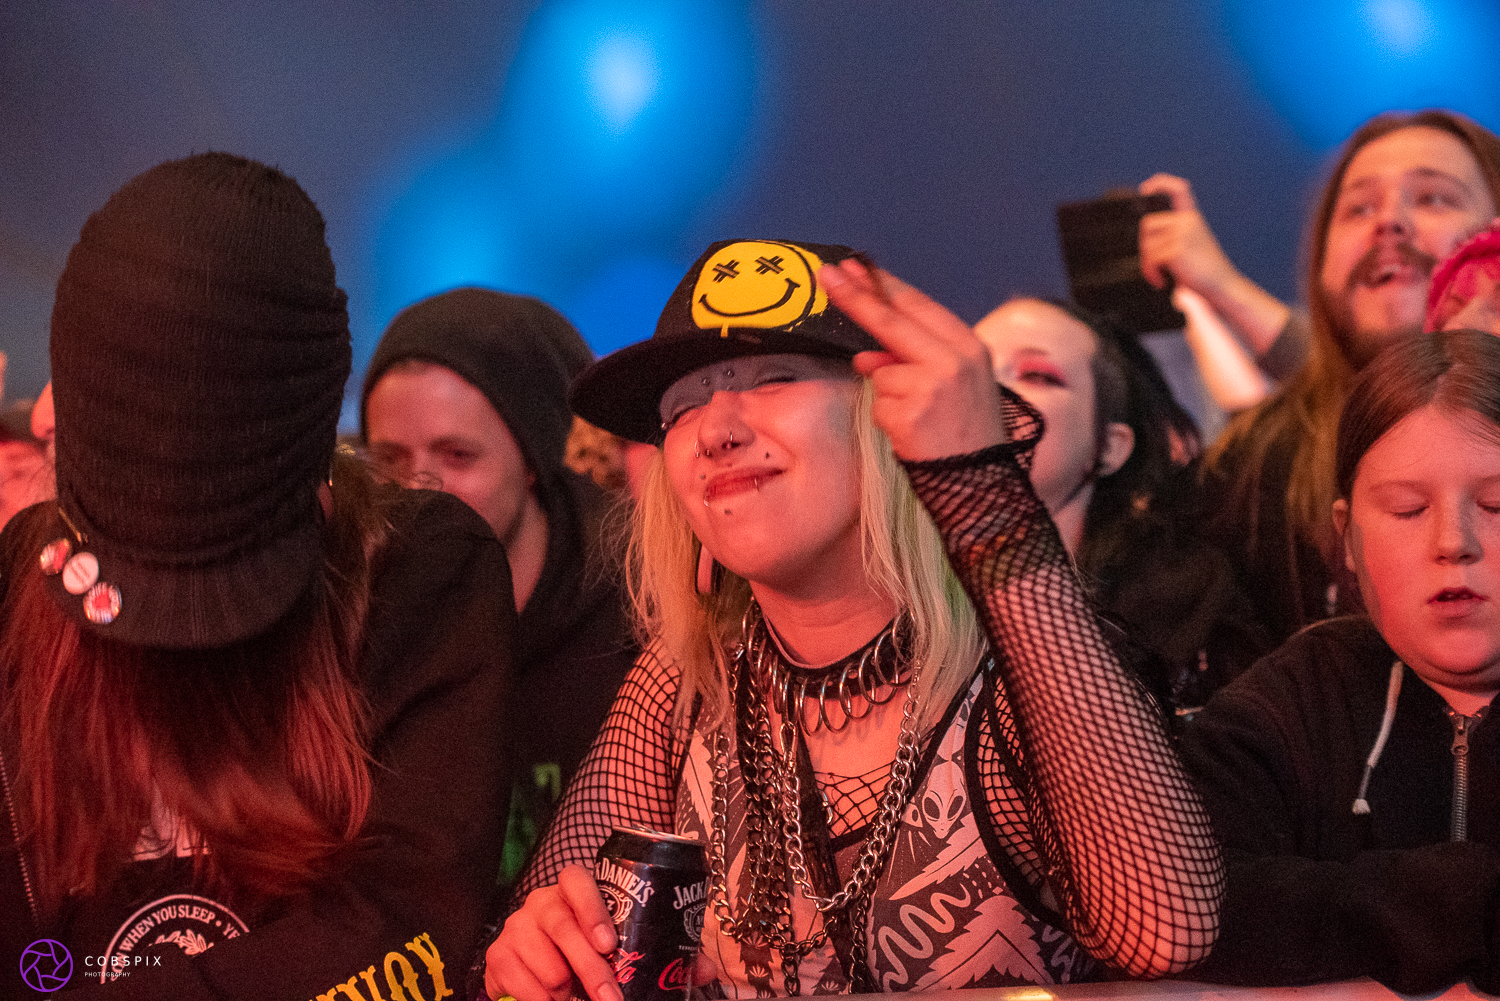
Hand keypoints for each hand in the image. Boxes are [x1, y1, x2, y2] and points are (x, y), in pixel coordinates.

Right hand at [486, 865, 620, 1000]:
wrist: (530, 964)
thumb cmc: (573, 949)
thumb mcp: (592, 940)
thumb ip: (607, 947)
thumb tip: (628, 976)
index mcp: (568, 891)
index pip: (575, 882)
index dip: (592, 910)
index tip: (608, 944)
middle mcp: (539, 903)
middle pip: (564, 929)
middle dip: (591, 969)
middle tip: (609, 997)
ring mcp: (515, 927)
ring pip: (548, 968)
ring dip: (565, 989)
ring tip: (568, 990)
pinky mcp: (496, 955)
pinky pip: (526, 988)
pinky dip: (543, 1000)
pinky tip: (549, 996)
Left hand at [820, 259, 1005, 460]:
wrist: (981, 483)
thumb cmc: (967, 431)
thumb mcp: (954, 384)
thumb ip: (913, 360)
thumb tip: (865, 357)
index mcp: (967, 346)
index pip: (917, 306)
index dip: (883, 286)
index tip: (854, 267)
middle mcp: (951, 361)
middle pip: (890, 322)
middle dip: (855, 297)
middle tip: (825, 274)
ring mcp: (929, 387)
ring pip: (880, 374)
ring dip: (888, 395)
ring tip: (920, 419)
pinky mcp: (908, 414)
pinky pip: (878, 405)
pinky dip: (887, 419)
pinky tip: (913, 434)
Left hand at [1138, 174, 1239, 298]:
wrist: (1221, 284)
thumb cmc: (1203, 268)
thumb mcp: (1189, 243)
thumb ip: (1172, 234)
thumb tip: (1143, 237)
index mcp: (1192, 217)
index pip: (1178, 189)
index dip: (1160, 183)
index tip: (1145, 189)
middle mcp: (1188, 221)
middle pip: (1147, 224)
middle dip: (1144, 247)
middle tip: (1152, 265)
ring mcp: (1183, 233)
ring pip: (1146, 244)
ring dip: (1147, 264)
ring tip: (1158, 274)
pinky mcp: (1178, 249)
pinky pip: (1151, 258)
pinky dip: (1151, 272)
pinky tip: (1160, 280)